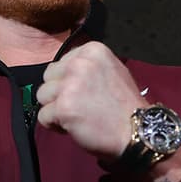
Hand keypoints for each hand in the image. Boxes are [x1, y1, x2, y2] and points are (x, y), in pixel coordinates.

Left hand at [35, 41, 145, 159]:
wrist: (138, 131)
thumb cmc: (125, 106)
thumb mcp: (111, 72)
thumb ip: (87, 68)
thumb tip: (63, 73)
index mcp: (92, 50)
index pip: (61, 63)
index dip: (67, 81)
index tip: (83, 94)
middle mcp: (79, 63)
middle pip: (48, 77)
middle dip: (58, 93)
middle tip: (79, 106)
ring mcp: (70, 85)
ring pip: (42, 96)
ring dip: (55, 109)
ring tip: (77, 117)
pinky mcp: (63, 107)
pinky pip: (43, 117)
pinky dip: (55, 126)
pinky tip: (74, 127)